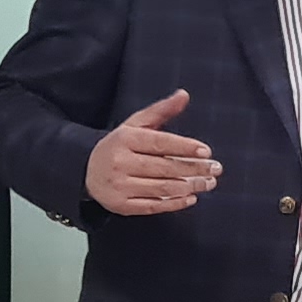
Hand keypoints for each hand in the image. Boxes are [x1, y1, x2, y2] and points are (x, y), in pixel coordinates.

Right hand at [86, 90, 217, 214]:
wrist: (85, 170)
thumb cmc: (119, 145)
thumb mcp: (135, 124)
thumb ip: (161, 111)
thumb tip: (184, 95)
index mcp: (124, 139)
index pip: (159, 142)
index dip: (184, 147)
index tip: (206, 151)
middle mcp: (120, 162)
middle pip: (165, 167)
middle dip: (194, 169)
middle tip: (215, 169)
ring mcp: (120, 185)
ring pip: (162, 188)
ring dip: (190, 186)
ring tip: (208, 183)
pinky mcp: (122, 205)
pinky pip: (153, 206)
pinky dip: (175, 203)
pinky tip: (191, 198)